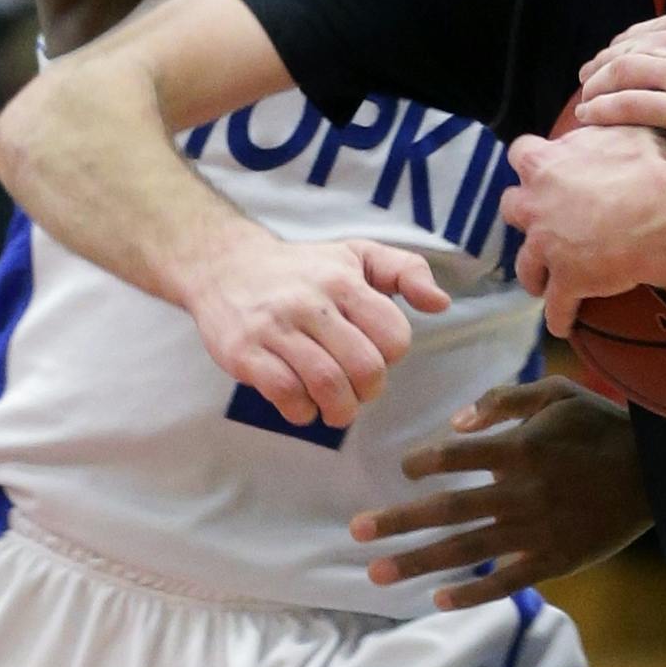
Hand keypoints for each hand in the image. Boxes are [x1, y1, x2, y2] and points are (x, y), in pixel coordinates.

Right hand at [182, 233, 449, 428]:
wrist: (225, 266)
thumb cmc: (304, 268)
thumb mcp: (358, 255)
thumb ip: (407, 271)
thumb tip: (441, 304)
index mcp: (344, 281)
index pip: (393, 335)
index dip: (392, 354)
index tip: (377, 354)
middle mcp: (311, 303)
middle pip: (364, 367)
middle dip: (370, 391)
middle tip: (361, 391)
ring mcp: (275, 329)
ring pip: (327, 385)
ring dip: (341, 409)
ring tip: (338, 408)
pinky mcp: (244, 353)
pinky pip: (285, 394)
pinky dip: (303, 411)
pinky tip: (304, 405)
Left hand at [349, 376, 650, 609]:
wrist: (657, 473)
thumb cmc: (602, 426)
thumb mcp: (558, 394)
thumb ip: (505, 401)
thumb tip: (456, 424)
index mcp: (521, 448)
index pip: (455, 458)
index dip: (423, 464)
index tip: (404, 470)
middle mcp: (522, 492)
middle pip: (447, 509)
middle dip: (398, 521)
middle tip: (357, 532)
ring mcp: (537, 530)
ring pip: (467, 549)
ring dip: (418, 561)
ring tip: (378, 572)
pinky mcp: (555, 559)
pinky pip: (507, 580)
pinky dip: (473, 592)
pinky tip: (439, 598)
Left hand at [500, 126, 665, 334]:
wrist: (658, 215)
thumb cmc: (646, 166)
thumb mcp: (627, 127)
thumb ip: (605, 122)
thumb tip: (604, 111)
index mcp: (546, 164)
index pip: (520, 153)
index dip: (532, 162)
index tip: (545, 169)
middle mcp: (536, 204)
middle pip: (511, 208)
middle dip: (525, 215)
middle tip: (544, 220)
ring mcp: (546, 246)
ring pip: (525, 265)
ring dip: (533, 271)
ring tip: (543, 280)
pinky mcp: (565, 282)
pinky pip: (555, 308)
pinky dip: (559, 317)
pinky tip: (563, 325)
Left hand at [574, 0, 665, 157]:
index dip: (639, 37)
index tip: (622, 48)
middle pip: (637, 45)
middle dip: (609, 59)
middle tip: (590, 73)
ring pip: (625, 72)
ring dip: (598, 83)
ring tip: (584, 97)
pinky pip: (630, 106)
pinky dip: (604, 108)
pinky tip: (590, 116)